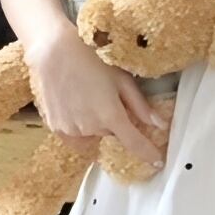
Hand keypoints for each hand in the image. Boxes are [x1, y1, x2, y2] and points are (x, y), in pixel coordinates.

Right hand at [24, 25, 167, 166]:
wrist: (54, 52)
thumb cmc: (93, 60)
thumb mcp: (122, 79)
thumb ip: (140, 106)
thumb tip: (160, 125)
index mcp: (111, 116)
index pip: (134, 144)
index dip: (148, 154)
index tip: (157, 162)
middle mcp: (91, 127)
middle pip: (111, 133)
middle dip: (114, 121)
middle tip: (106, 97)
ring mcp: (71, 129)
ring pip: (94, 134)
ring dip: (96, 124)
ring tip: (88, 98)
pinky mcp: (56, 127)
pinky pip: (76, 137)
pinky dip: (81, 127)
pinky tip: (77, 107)